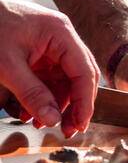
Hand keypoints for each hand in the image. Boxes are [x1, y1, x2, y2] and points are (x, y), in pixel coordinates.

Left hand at [0, 0, 99, 137]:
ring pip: (68, 82)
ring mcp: (55, 46)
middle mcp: (64, 38)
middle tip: (68, 130)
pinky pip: (53, 79)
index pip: (85, 72)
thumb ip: (31, 93)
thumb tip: (53, 120)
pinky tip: (34, 111)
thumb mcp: (6, 64)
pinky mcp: (45, 54)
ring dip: (58, 105)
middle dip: (75, 106)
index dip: (85, 102)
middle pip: (82, 78)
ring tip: (42, 123)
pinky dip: (46, 97)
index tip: (80, 124)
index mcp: (61, 33)